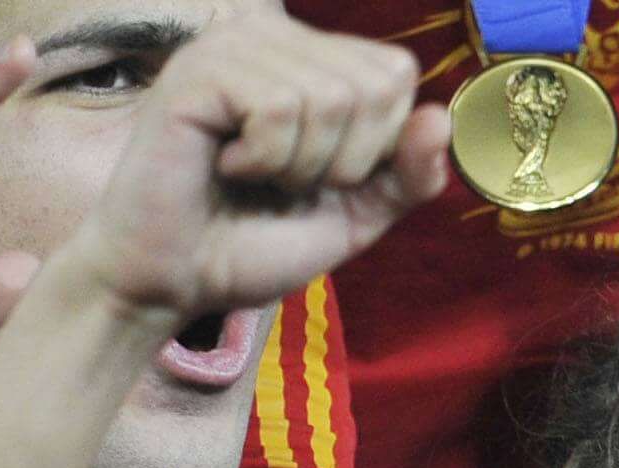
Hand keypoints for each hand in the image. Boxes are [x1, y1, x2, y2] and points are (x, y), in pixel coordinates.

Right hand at [56, 19, 446, 333]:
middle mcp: (268, 36)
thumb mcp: (356, 214)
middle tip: (284, 181)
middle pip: (373, 85)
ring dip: (301, 164)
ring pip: (330, 97)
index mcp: (307, 58)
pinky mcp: (196, 72)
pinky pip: (279, 107)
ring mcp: (228, 47)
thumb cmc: (255, 242)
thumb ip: (408, 174)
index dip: (380, 145)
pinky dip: (266, 160)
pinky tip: (225, 166)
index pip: (396, 72)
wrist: (177, 280)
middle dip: (345, 161)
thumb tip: (442, 117)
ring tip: (253, 175)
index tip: (323, 176)